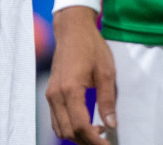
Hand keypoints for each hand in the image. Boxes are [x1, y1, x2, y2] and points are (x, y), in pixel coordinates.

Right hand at [46, 6, 116, 144]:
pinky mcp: (51, 92)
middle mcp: (56, 94)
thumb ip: (107, 100)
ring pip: (60, 128)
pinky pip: (56, 119)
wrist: (72, 29)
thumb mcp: (106, 72)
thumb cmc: (91, 47)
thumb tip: (111, 125)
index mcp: (70, 89)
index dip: (95, 141)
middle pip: (68, 131)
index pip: (80, 126)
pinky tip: (87, 123)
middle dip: (87, 142)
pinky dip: (70, 128)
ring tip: (98, 134)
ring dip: (77, 137)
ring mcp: (51, 93)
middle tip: (106, 142)